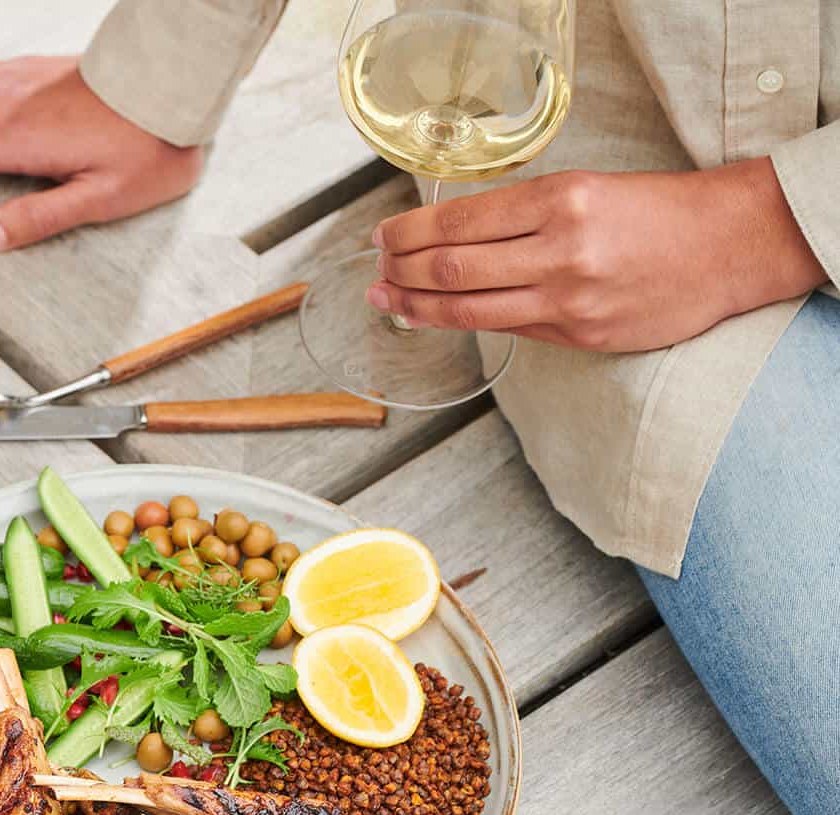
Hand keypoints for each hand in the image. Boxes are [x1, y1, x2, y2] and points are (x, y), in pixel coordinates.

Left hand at [369, 161, 827, 351]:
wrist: (729, 245)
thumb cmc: (656, 210)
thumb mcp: (586, 189)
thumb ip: (519, 217)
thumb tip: (447, 238)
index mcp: (561, 201)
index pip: (459, 221)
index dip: (409, 232)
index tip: (382, 236)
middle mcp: (562, 250)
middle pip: (453, 267)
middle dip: (402, 270)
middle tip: (376, 268)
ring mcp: (571, 300)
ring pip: (469, 309)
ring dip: (416, 304)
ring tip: (385, 298)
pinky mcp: (581, 336)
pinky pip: (508, 330)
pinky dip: (462, 323)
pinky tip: (435, 316)